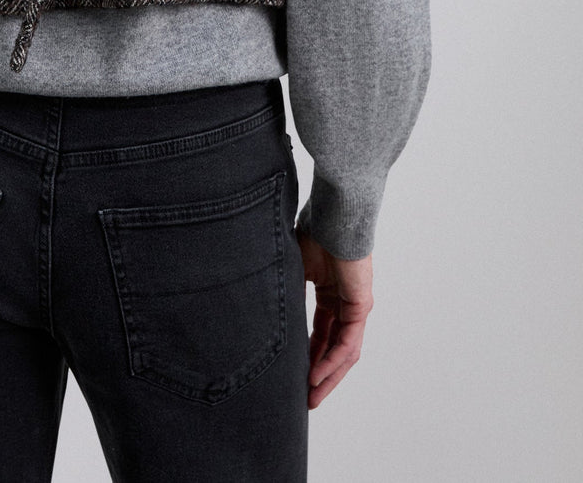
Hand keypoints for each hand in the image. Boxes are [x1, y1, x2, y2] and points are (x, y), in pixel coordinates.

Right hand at [295, 227, 373, 408]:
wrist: (332, 214)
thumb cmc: (312, 230)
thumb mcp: (292, 268)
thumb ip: (284, 289)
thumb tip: (254, 298)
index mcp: (329, 292)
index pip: (321, 333)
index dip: (309, 355)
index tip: (295, 376)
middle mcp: (345, 302)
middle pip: (334, 348)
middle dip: (320, 375)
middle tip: (305, 400)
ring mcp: (355, 305)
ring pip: (343, 352)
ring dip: (328, 376)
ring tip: (311, 398)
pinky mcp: (361, 305)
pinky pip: (347, 343)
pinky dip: (332, 361)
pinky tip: (316, 376)